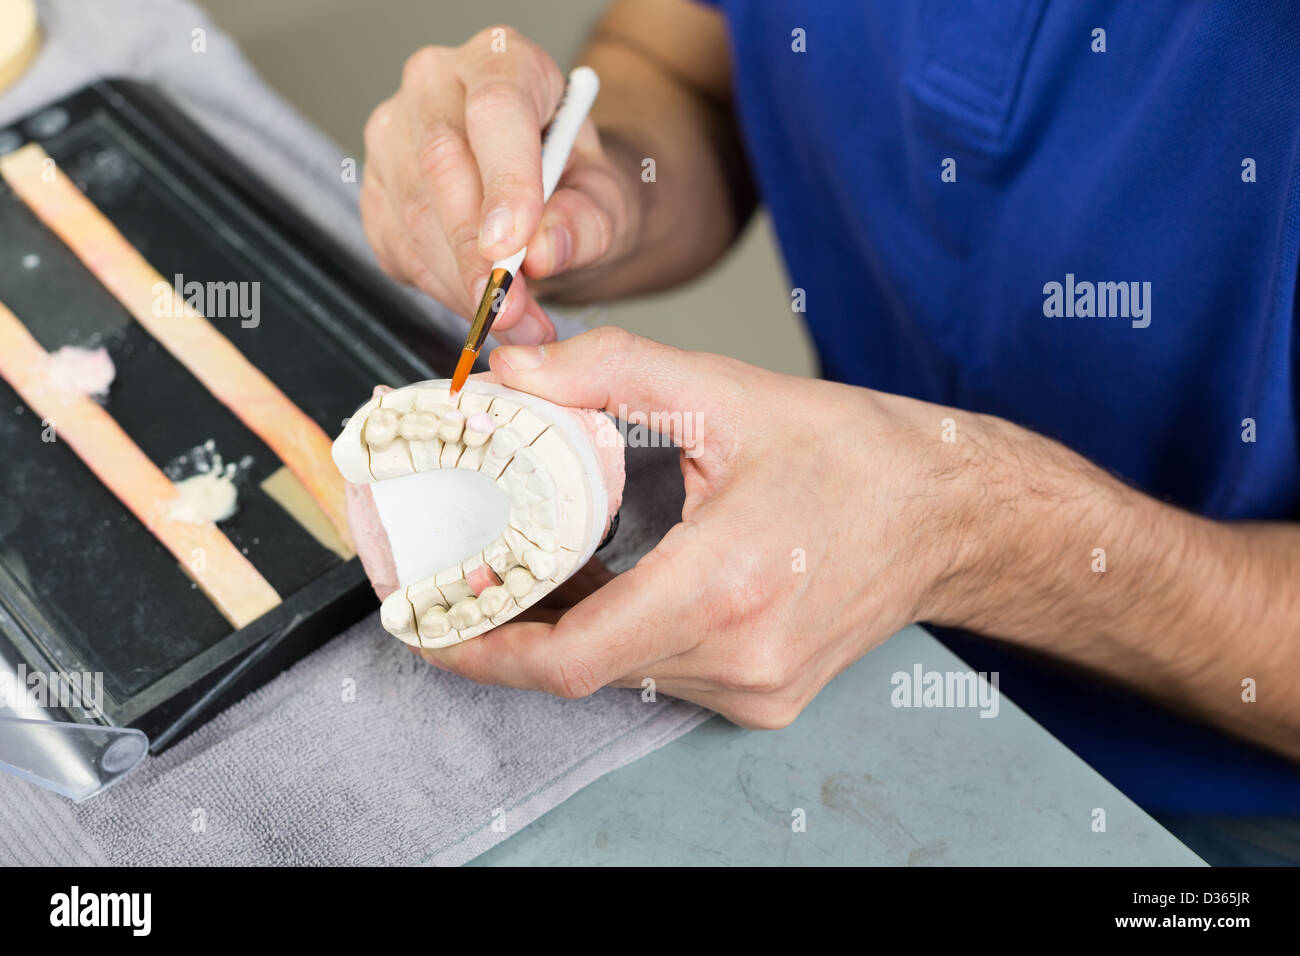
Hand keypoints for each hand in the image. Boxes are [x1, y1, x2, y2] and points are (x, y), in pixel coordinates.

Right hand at [360, 28, 639, 343]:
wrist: (556, 197)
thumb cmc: (579, 185)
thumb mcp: (607, 200)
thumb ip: (585, 222)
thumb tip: (544, 251)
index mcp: (502, 60)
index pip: (495, 109)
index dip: (504, 181)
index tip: (515, 247)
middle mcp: (436, 86)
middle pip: (441, 164)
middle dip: (475, 254)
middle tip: (512, 311)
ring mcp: (394, 135)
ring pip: (413, 214)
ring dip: (462, 285)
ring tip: (514, 323)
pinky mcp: (376, 191)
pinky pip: (398, 248)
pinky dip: (441, 290)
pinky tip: (480, 304)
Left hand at [416, 327, 979, 727]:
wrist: (947, 516)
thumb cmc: (855, 456)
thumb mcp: (728, 392)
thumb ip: (610, 373)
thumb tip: (515, 375)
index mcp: (729, 583)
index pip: (574, 656)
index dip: (487, 651)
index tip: (431, 627)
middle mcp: (743, 656)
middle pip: (585, 666)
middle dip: (514, 627)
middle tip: (463, 578)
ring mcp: (757, 689)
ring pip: (623, 673)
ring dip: (569, 630)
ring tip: (535, 570)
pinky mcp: (766, 698)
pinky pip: (663, 675)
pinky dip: (621, 636)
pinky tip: (610, 587)